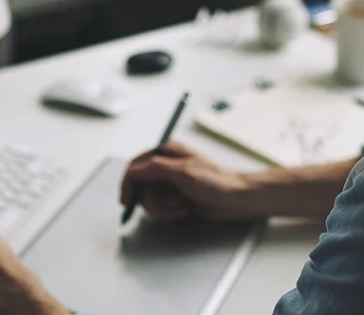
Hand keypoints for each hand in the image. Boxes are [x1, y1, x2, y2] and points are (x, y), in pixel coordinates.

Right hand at [119, 140, 262, 220]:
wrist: (237, 199)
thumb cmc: (217, 182)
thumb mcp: (183, 172)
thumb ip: (154, 169)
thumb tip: (133, 171)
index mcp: (166, 152)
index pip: (135, 166)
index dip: (128, 184)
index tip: (126, 201)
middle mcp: (166, 166)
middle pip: (140, 186)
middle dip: (153, 200)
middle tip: (170, 203)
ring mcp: (170, 182)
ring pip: (149, 200)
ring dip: (163, 208)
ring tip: (181, 207)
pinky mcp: (176, 197)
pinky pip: (161, 208)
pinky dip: (169, 212)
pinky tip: (185, 210)